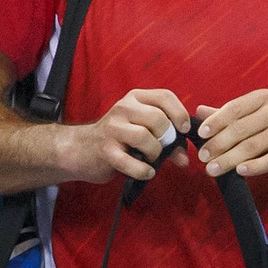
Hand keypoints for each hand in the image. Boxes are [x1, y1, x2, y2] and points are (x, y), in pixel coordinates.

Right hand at [59, 88, 190, 183]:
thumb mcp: (142, 129)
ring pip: (146, 138)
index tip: (183, 129)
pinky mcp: (106, 150)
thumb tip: (185, 158)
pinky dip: (144, 170)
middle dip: (167, 139)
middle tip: (162, 149)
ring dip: (155, 154)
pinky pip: (133, 162)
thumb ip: (166, 139)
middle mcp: (123, 108)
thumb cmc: (119, 139)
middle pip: (158, 119)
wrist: (82, 149)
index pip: (165, 96)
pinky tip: (146, 172)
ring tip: (150, 159)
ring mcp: (112, 128)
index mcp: (134, 98)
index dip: (180, 113)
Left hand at [194, 89, 267, 177]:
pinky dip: (253, 166)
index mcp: (264, 98)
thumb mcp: (262, 112)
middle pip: (239, 130)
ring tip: (212, 169)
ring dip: (228, 160)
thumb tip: (199, 111)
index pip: (233, 108)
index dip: (215, 122)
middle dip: (217, 145)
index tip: (200, 134)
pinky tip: (239, 172)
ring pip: (251, 146)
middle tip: (202, 157)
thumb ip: (231, 113)